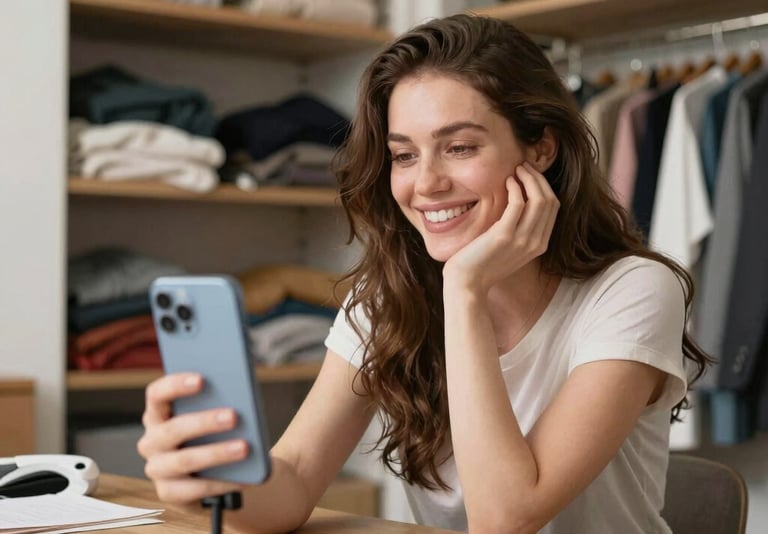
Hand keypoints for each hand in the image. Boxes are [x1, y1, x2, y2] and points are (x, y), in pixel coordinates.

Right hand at [136, 373, 248, 503]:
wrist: (219, 472)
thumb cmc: (218, 434)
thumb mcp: (214, 415)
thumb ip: (219, 403)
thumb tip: (240, 398)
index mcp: (158, 414)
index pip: (156, 394)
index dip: (175, 385)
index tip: (202, 379)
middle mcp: (151, 441)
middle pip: (173, 428)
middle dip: (205, 421)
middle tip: (234, 416)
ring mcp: (157, 469)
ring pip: (185, 460)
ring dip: (217, 453)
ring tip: (245, 447)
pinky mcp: (168, 492)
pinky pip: (195, 489)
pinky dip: (222, 483)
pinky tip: (244, 478)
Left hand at [443, 162, 558, 293]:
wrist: (468, 283)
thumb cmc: (483, 264)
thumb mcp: (508, 248)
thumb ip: (519, 230)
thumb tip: (519, 203)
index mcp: (540, 245)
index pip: (553, 208)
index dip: (544, 186)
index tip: (530, 175)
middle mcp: (536, 243)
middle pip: (550, 201)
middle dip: (539, 178)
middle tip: (524, 166)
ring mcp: (522, 240)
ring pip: (539, 199)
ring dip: (529, 179)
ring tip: (517, 169)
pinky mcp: (504, 236)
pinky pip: (518, 203)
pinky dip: (515, 188)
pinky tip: (506, 181)